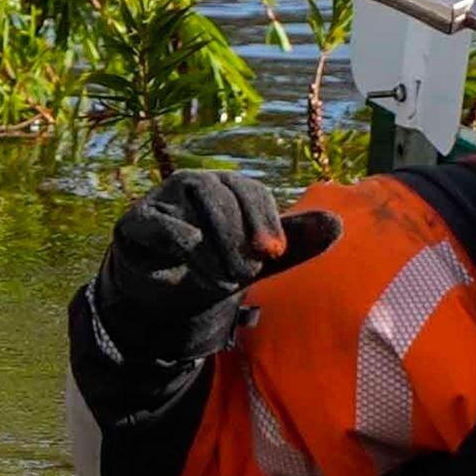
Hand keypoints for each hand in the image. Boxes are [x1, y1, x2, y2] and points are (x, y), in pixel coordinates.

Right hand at [93, 170, 339, 362]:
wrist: (168, 291)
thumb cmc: (220, 264)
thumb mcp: (260, 259)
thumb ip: (297, 242)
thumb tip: (338, 224)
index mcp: (232, 187)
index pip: (253, 193)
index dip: (266, 222)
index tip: (275, 254)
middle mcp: (198, 184)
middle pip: (225, 197)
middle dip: (239, 237)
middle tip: (247, 274)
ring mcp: (165, 198)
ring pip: (196, 208)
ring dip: (214, 244)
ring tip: (224, 279)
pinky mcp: (136, 219)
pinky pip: (160, 223)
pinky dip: (180, 243)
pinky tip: (192, 265)